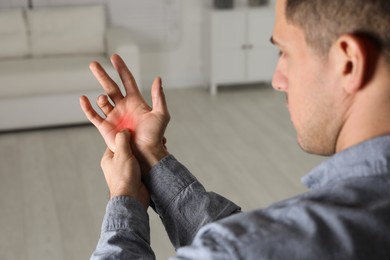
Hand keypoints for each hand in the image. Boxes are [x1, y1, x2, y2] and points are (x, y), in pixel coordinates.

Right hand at [80, 54, 169, 171]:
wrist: (146, 152)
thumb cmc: (155, 135)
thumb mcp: (161, 114)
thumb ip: (158, 96)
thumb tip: (157, 78)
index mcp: (136, 101)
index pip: (127, 81)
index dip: (121, 69)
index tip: (114, 57)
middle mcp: (123, 106)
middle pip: (110, 86)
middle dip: (102, 75)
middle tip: (92, 64)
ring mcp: (114, 116)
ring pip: (102, 101)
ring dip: (102, 98)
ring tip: (106, 100)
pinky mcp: (106, 127)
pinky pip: (93, 115)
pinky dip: (87, 107)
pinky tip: (83, 98)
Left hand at [101, 130, 148, 208]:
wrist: (133, 198)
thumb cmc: (124, 178)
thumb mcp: (122, 154)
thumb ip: (122, 140)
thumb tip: (124, 131)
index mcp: (109, 158)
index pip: (117, 142)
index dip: (127, 136)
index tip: (137, 132)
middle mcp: (117, 165)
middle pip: (129, 148)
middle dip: (139, 144)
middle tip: (148, 139)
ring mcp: (127, 171)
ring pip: (137, 156)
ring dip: (145, 152)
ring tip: (154, 147)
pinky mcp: (136, 176)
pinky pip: (143, 165)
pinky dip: (148, 161)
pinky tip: (155, 157)